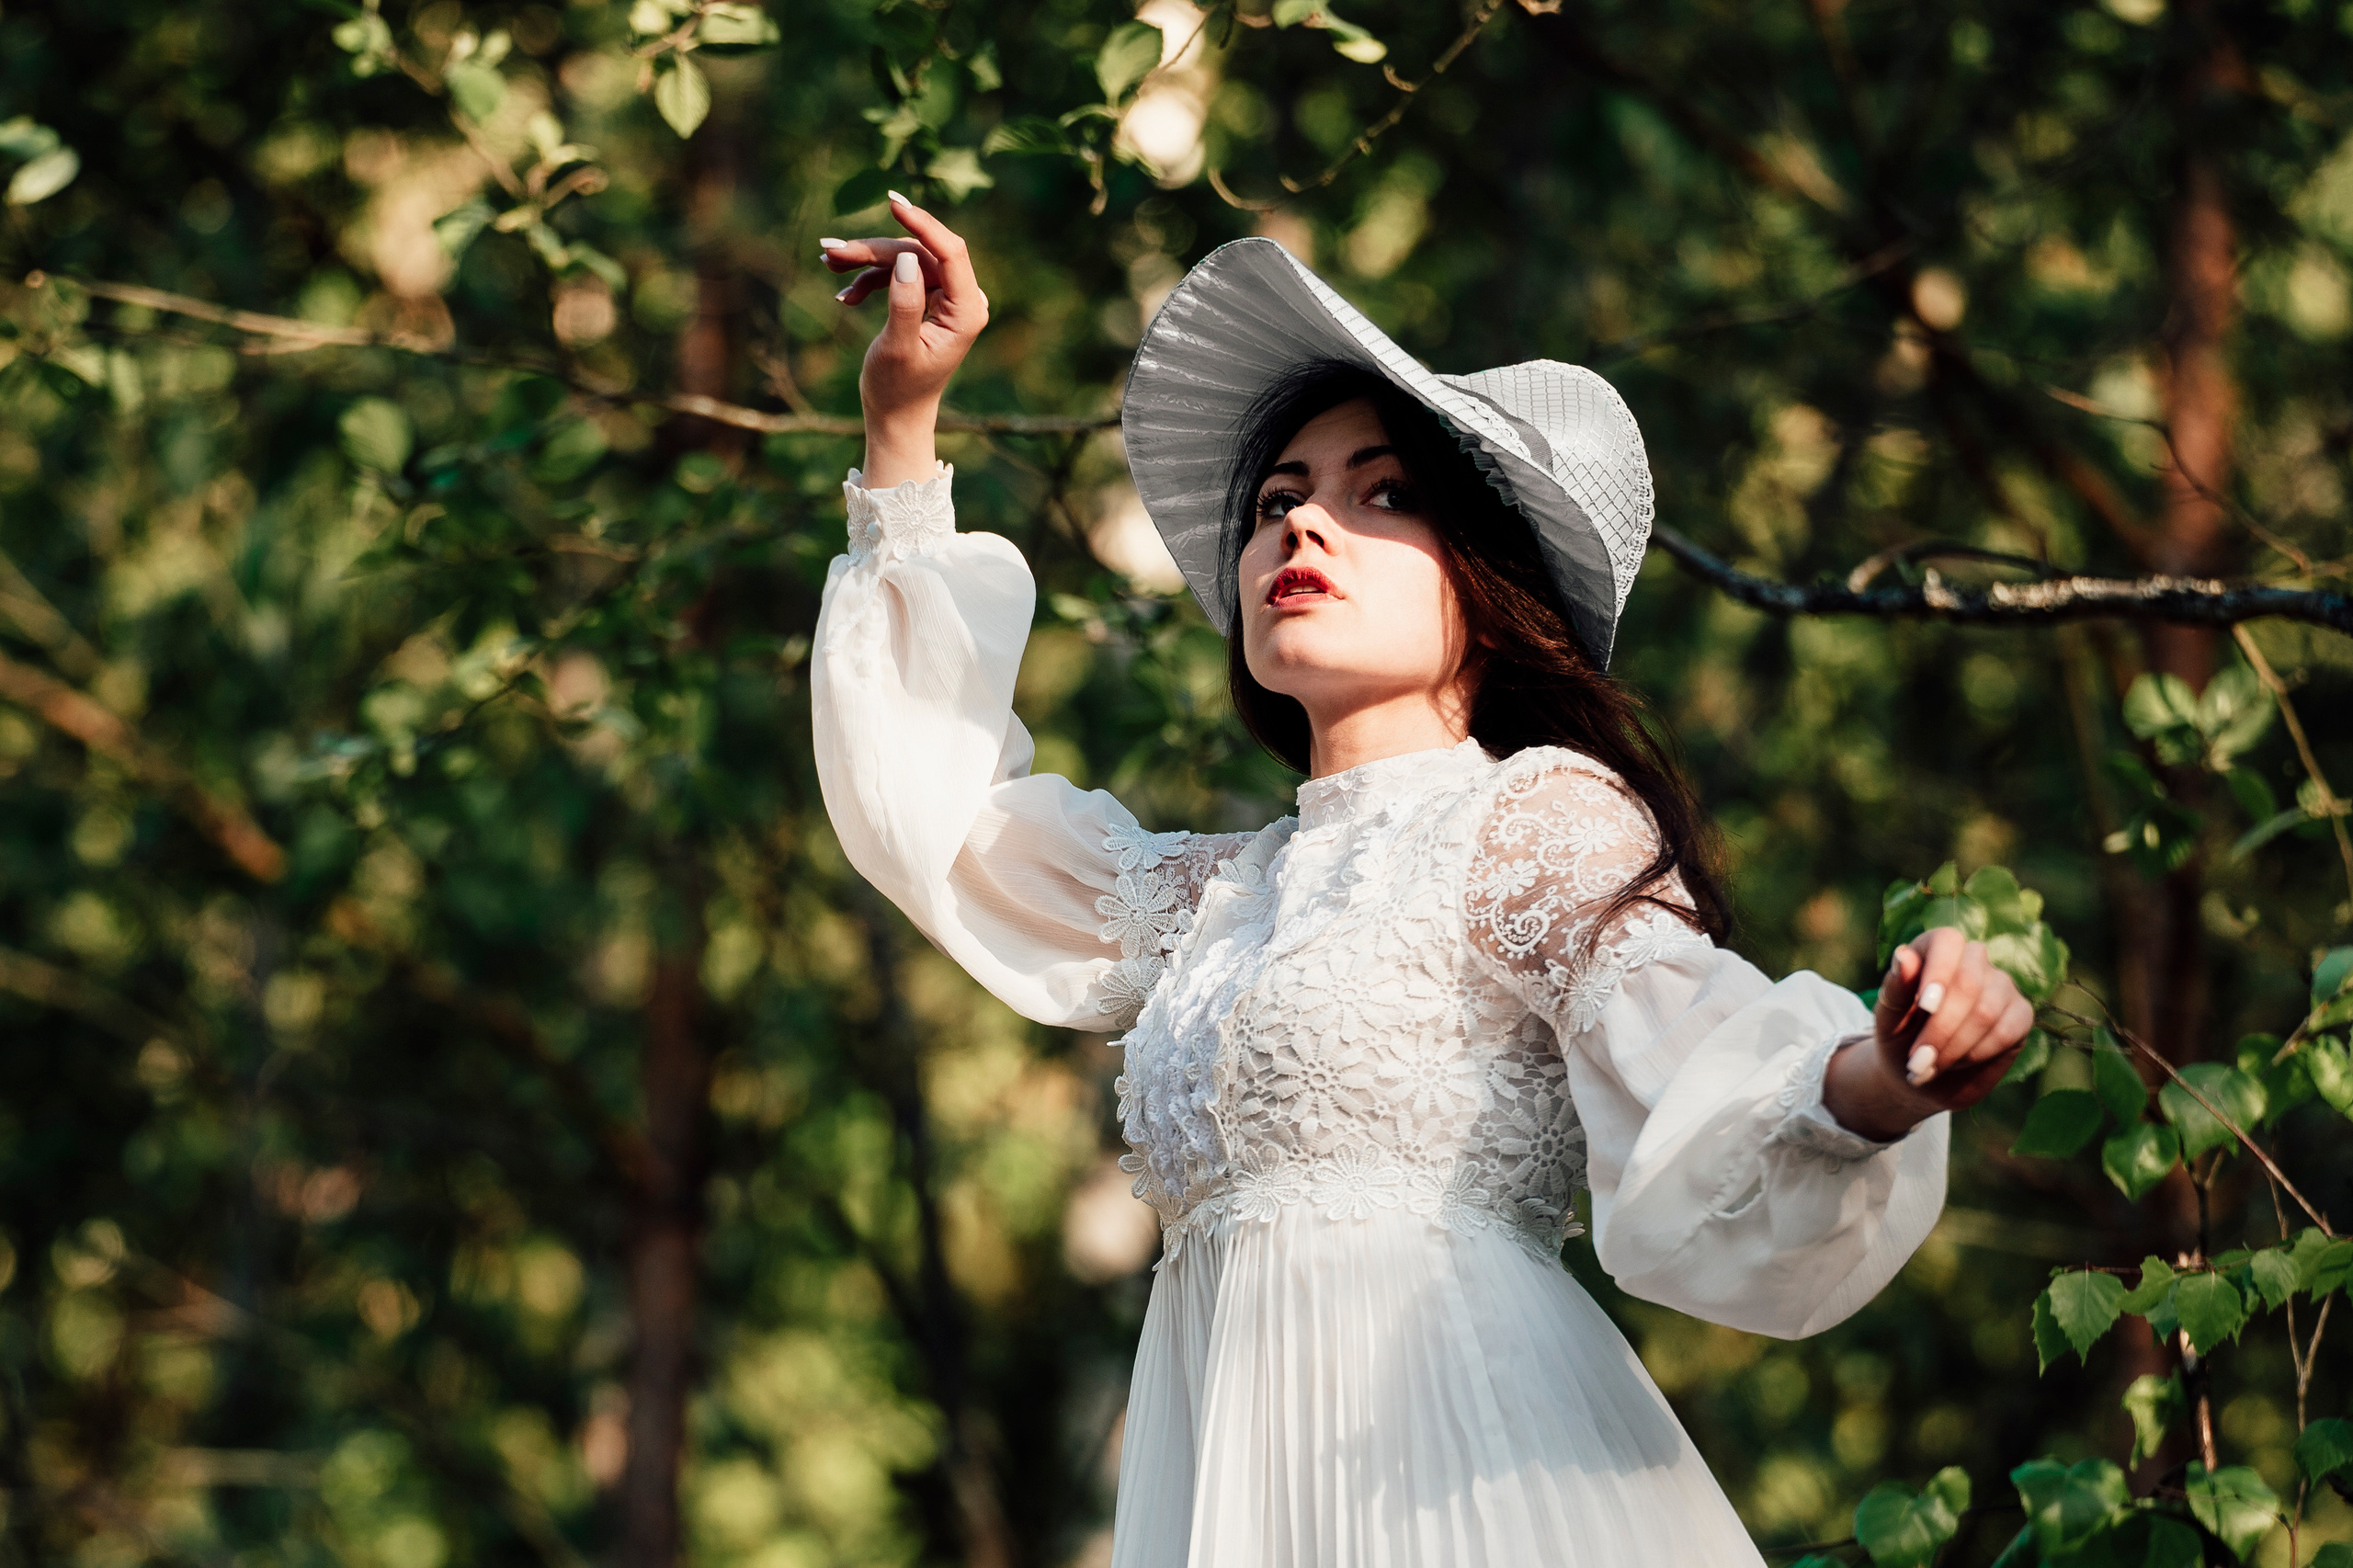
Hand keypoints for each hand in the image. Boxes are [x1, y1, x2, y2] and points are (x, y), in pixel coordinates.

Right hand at [821, 191, 988, 488]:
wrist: (895, 416)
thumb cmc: (897, 390)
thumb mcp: (896, 348)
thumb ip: (904, 304)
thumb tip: (908, 259)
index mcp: (967, 312)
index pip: (949, 252)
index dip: (922, 223)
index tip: (893, 202)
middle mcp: (962, 300)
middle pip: (918, 253)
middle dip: (874, 250)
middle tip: (830, 251)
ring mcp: (946, 299)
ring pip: (904, 260)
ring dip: (866, 262)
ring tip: (828, 263)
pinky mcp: (928, 300)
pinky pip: (898, 275)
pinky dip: (870, 280)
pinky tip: (845, 295)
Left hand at [1821, 927, 2036, 1140]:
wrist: (1923, 1074)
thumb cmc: (1898, 1039)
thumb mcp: (1887, 1019)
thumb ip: (1895, 988)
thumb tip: (1903, 954)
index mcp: (1934, 949)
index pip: (1947, 941)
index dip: (1939, 972)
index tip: (1925, 1007)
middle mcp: (1972, 960)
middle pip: (1968, 982)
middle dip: (1941, 1027)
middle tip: (1918, 1060)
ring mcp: (2001, 985)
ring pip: (1986, 1011)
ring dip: (1955, 1046)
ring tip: (1930, 1066)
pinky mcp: (2021, 1014)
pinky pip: (2007, 1031)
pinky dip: (1977, 1053)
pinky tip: (1958, 1062)